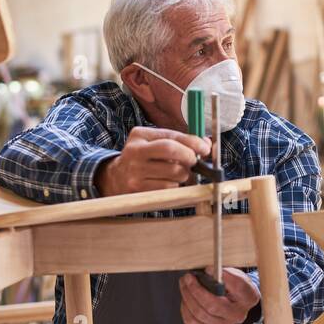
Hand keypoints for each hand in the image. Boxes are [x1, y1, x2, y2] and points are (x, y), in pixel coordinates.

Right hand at [95, 126, 210, 195]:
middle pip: (171, 150)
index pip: (172, 136)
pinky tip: (169, 182)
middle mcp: (135, 151)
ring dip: (184, 174)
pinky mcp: (137, 188)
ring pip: (173, 172)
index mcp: (140, 135)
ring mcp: (134, 171)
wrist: (115, 178)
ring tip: (180, 174)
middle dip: (189, 157)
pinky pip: (168, 187)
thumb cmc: (144, 159)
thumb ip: (181, 141)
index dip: (193, 142)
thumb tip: (208, 144)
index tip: (205, 148)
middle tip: (194, 162)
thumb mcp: (156, 143)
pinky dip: (175, 186)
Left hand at [180, 267, 258, 323]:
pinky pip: (192, 323)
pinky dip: (185, 309)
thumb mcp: (236, 275)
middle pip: (212, 306)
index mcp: (248, 298)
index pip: (237, 287)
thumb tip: (208, 270)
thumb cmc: (236, 288)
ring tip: (184, 285)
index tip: (208, 269)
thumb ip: (224, 272)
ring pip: (199, 315)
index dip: (222, 277)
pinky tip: (186, 299)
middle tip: (187, 278)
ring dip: (187, 298)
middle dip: (195, 290)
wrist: (238, 303)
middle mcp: (237, 315)